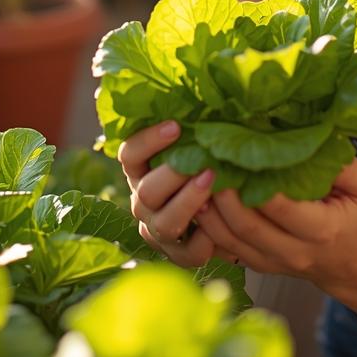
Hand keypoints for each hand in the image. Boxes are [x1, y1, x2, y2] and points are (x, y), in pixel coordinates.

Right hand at [117, 121, 236, 267]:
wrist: (226, 218)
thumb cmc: (210, 170)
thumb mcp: (199, 150)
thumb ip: (199, 134)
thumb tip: (217, 100)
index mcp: (142, 172)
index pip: (129, 155)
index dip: (148, 140)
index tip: (177, 126)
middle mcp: (143, 201)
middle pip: (146, 191)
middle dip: (174, 175)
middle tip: (203, 163)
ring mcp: (157, 230)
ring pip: (164, 223)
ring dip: (189, 204)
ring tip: (214, 186)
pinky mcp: (176, 255)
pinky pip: (185, 254)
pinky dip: (203, 243)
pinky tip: (221, 231)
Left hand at [194, 157, 356, 287]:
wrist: (353, 264)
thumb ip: (343, 165)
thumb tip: (310, 142)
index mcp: (321, 230)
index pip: (280, 207)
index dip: (253, 183)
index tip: (235, 153)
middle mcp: (293, 251)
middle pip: (246, 224)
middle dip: (222, 193)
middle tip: (206, 160)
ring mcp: (271, 261)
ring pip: (228, 239)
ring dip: (208, 208)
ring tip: (197, 175)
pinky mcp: (255, 264)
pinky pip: (223, 247)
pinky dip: (207, 223)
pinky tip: (199, 197)